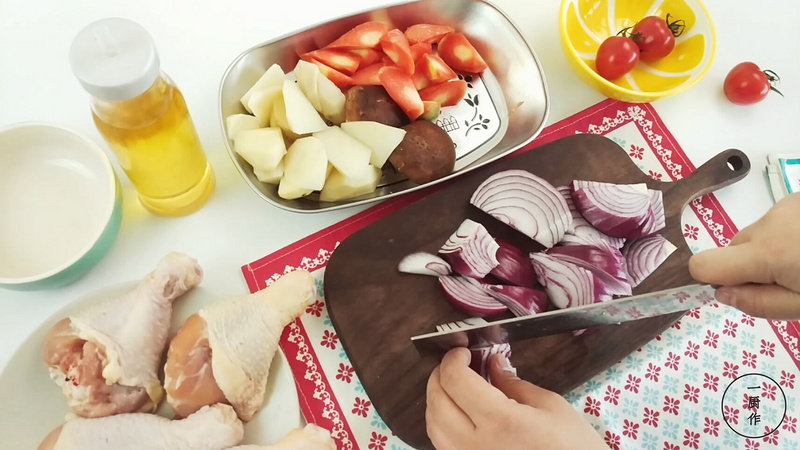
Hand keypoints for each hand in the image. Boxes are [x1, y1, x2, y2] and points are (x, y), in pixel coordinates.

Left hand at [425, 347, 604, 449]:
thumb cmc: (573, 448)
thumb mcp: (551, 406)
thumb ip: (514, 383)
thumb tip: (493, 364)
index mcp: (500, 421)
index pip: (455, 380)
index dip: (453, 359)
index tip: (462, 351)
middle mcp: (476, 445)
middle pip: (436, 401)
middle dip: (440, 375)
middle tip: (455, 364)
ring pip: (432, 425)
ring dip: (436, 399)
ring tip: (454, 386)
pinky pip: (442, 444)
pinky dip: (442, 422)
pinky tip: (458, 413)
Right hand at [689, 192, 799, 318]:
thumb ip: (761, 304)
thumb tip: (722, 293)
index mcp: (767, 253)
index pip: (704, 264)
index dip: (712, 280)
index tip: (738, 291)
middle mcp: (768, 223)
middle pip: (733, 250)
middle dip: (750, 268)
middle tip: (789, 283)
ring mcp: (784, 206)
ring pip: (755, 237)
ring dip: (770, 252)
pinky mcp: (796, 199)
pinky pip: (773, 224)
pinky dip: (784, 236)